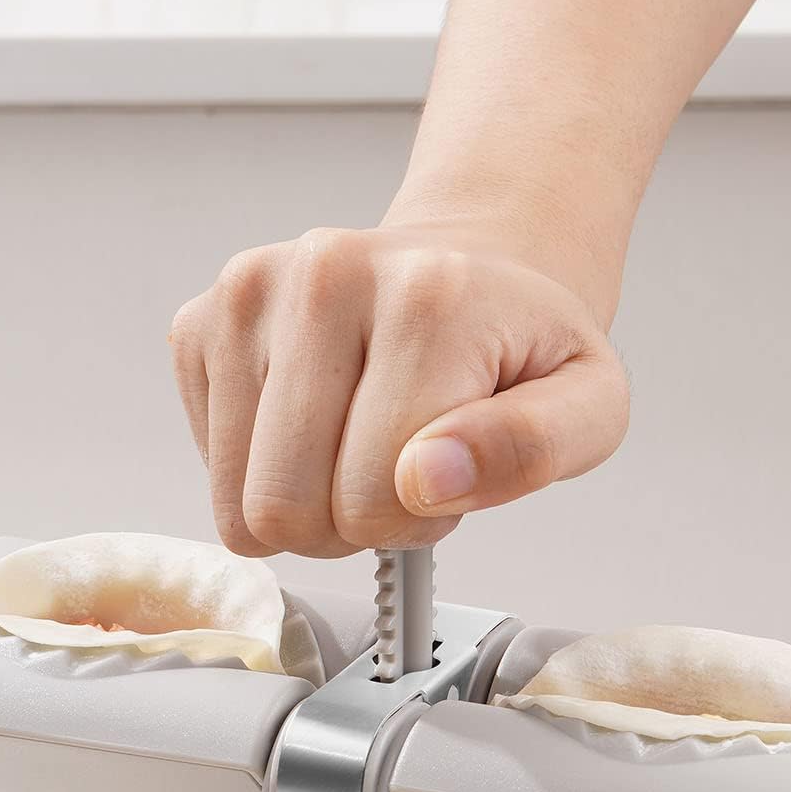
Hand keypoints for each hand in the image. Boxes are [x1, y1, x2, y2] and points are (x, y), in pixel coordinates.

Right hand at [169, 223, 629, 556]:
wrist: (472, 268)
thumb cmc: (520, 347)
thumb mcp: (589, 409)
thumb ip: (533, 449)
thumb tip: (429, 476)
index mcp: (426, 297)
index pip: (374, 502)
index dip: (414, 523)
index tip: (444, 478)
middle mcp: (322, 276)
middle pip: (287, 508)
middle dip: (348, 523)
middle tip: (397, 474)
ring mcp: (248, 294)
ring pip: (240, 503)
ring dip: (304, 503)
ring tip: (358, 449)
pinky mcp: (201, 323)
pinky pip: (211, 468)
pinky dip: (262, 469)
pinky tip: (315, 423)